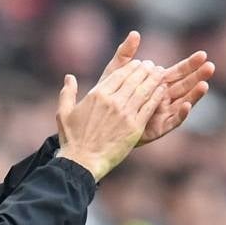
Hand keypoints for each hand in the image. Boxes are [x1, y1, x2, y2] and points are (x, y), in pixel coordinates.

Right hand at [55, 60, 165, 181]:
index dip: (131, 67)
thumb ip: (67, 92)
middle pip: (133, 79)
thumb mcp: (63, 112)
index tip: (138, 63)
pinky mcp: (135, 127)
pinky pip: (149, 107)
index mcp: (97, 95)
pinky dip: (157, 96)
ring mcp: (125, 114)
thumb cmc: (73, 138)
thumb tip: (69, 77)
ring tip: (160, 73)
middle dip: (145, 70)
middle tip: (152, 65)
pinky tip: (162, 90)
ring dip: (153, 80)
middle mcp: (112, 101)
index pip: (119, 74)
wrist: (83, 161)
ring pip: (144, 90)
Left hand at [100, 31, 214, 145]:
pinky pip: (173, 121)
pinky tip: (186, 105)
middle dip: (198, 76)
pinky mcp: (159, 129)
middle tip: (210, 66)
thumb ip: (126, 55)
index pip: (179, 72)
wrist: (101, 124)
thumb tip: (135, 33)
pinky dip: (180, 114)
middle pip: (186, 86)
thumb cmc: (109, 97)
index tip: (202, 54)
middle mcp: (165, 98)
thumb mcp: (116, 73)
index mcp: (158, 84)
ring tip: (204, 84)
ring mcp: (163, 114)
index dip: (191, 64)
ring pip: (183, 102)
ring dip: (194, 94)